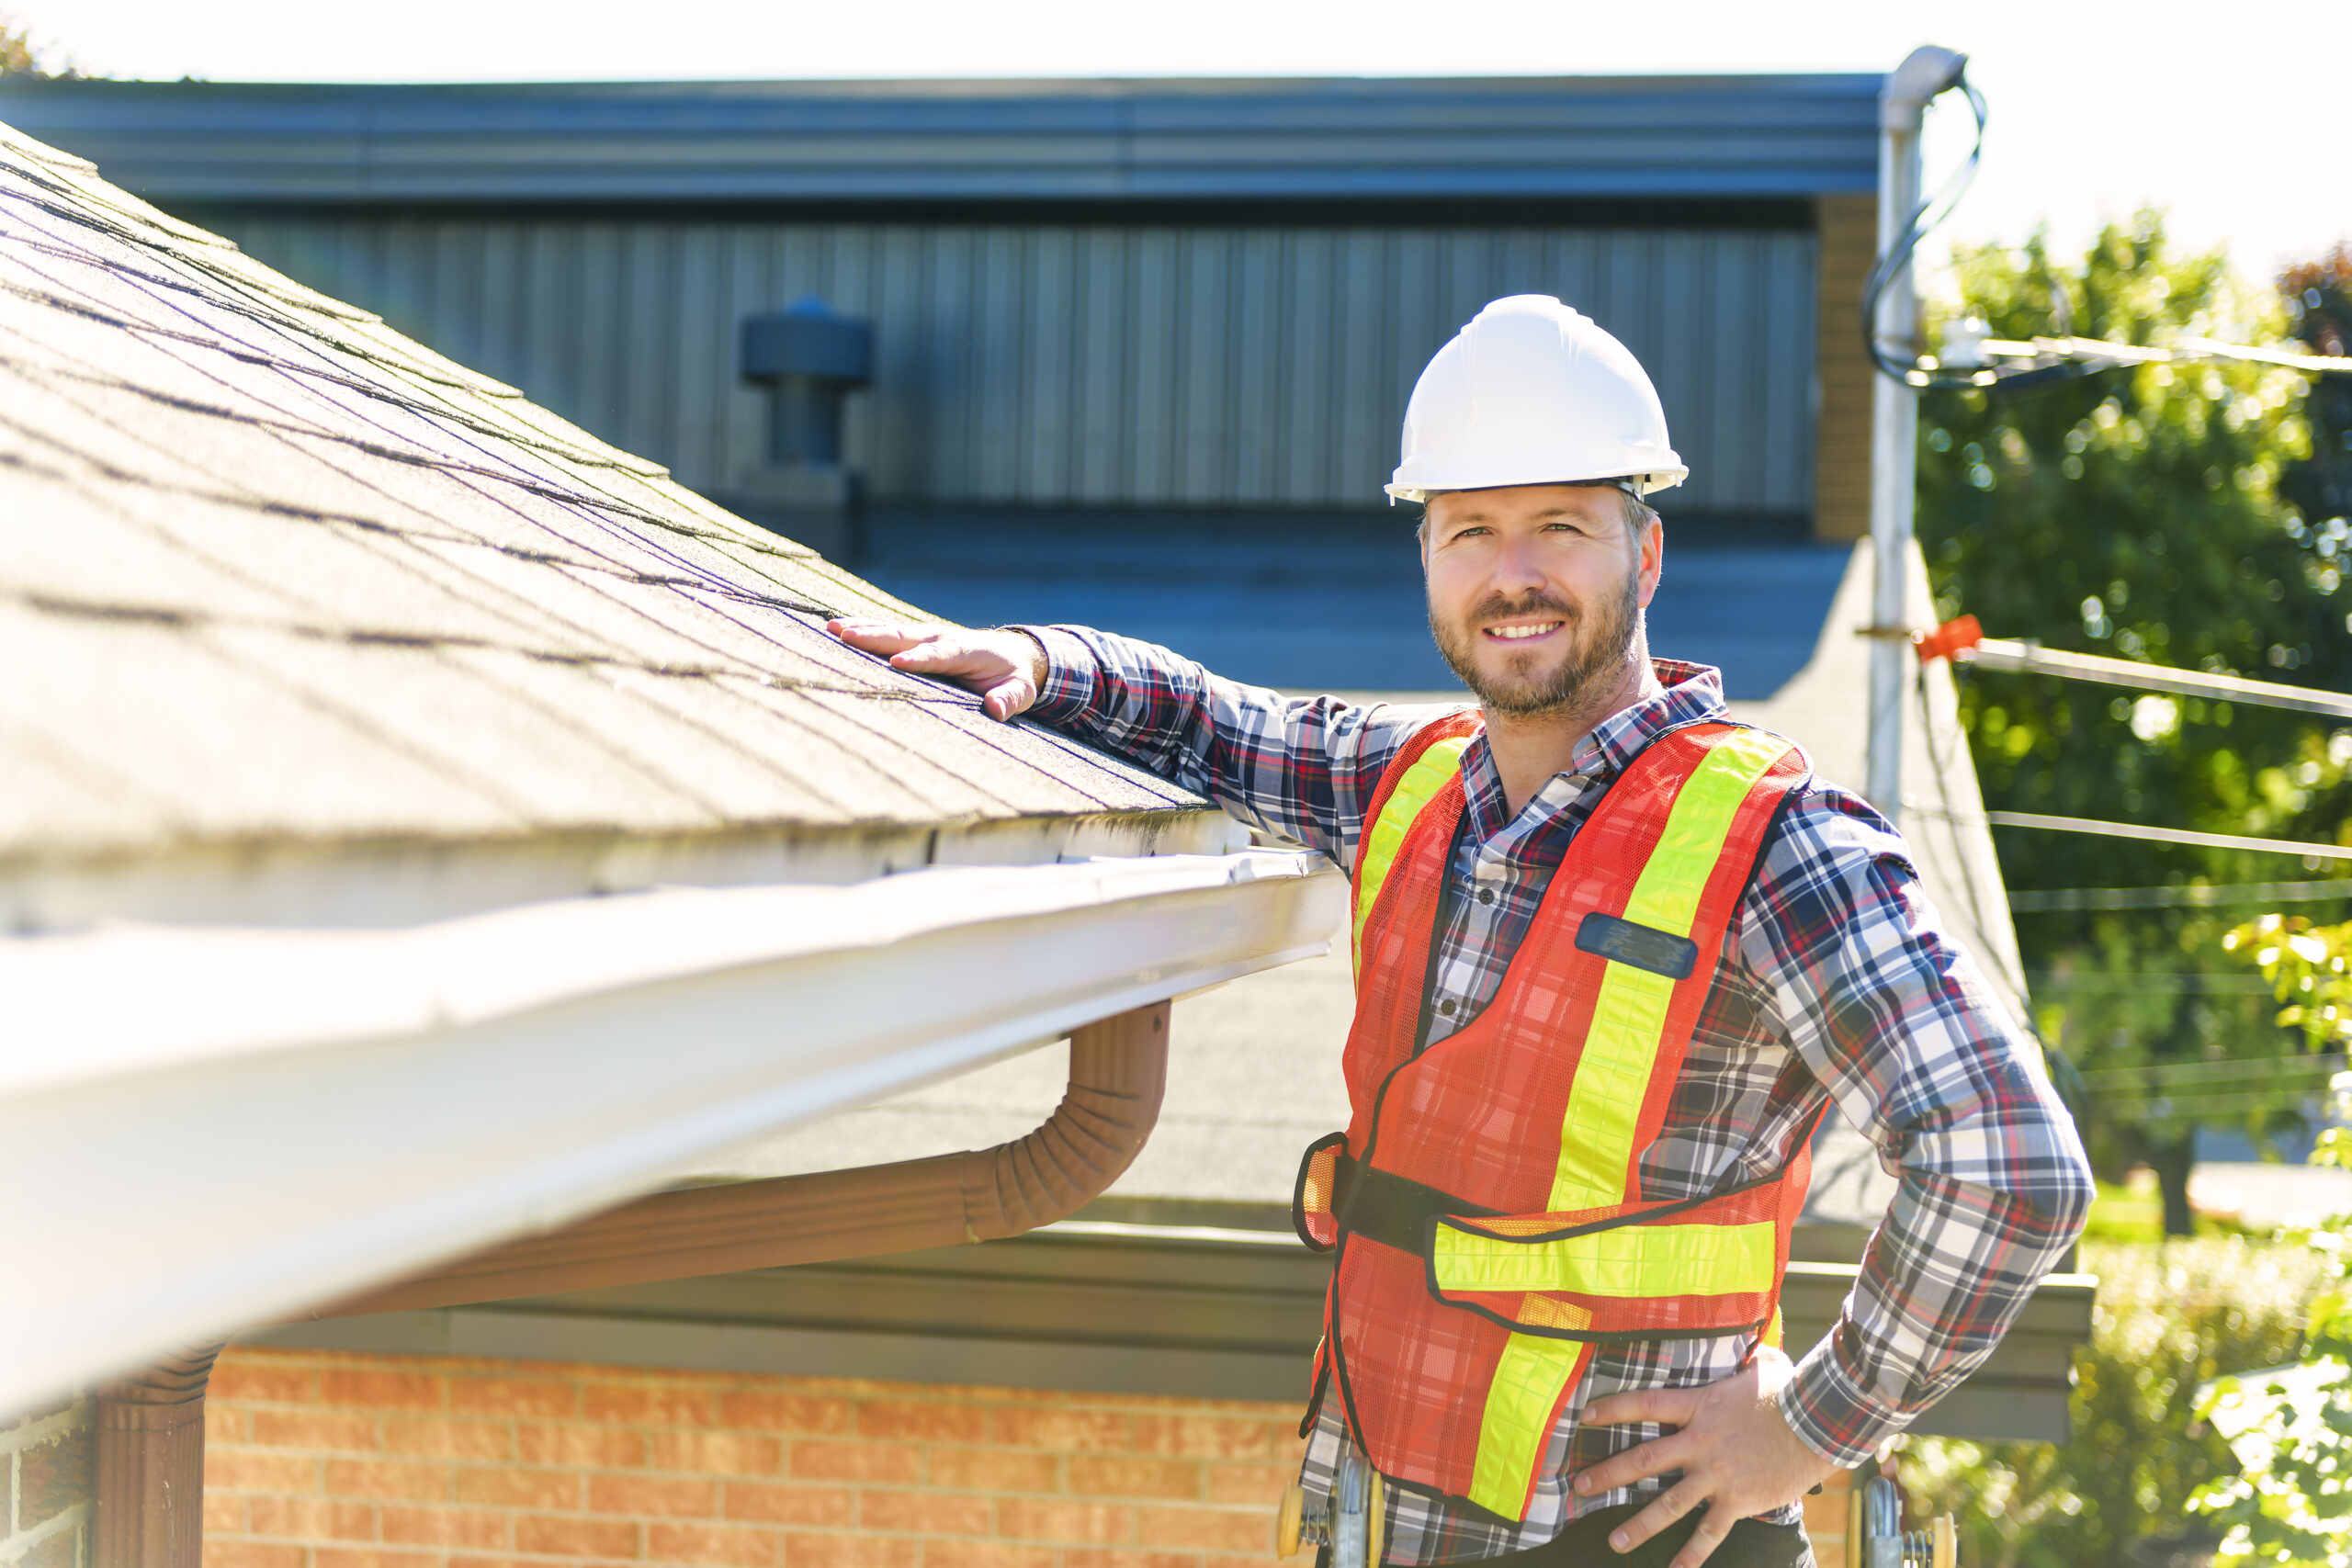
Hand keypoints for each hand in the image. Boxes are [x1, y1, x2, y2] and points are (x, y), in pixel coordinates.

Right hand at [826, 617, 1045, 721]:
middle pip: (904, 637)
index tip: (896, 664)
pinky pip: (887, 633)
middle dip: (875, 636)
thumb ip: (1009, 699)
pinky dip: (863, 630)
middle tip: (844, 635)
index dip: (918, 659)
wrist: (1011, 654)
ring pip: (890, 631)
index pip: (937, 655)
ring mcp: (925, 637)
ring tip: (831, 627)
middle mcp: (939, 638)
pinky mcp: (915, 640)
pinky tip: (838, 630)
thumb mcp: (1020, 690)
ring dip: (861, 629)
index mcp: (963, 650)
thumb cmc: (1013, 676)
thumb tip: (996, 710)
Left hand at [1574, 1346, 1839, 1567]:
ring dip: (1638, 1525)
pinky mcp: (1737, 1501)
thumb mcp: (1763, 1367)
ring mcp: (1716, 1476)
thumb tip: (1755, 1352)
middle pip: (1643, 1460)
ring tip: (1614, 1542)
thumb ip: (1748, 1362)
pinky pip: (1708, 1532)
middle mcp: (1699, 1443)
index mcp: (1699, 1406)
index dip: (1612, 1409)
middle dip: (1607, 1475)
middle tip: (1579, 1486)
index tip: (1585, 1416)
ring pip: (1668, 1505)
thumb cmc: (1792, 1392)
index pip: (1644, 1404)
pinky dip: (1691, 1554)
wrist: (1819, 1424)